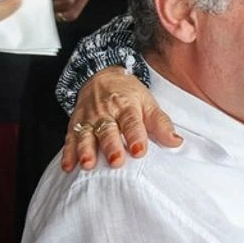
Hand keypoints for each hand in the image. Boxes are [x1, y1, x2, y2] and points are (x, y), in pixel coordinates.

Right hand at [62, 66, 180, 171]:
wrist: (101, 75)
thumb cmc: (128, 94)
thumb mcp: (147, 102)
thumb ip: (161, 123)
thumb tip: (176, 142)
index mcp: (126, 105)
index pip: (131, 122)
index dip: (136, 136)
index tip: (140, 152)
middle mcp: (106, 111)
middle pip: (108, 130)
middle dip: (111, 146)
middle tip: (116, 162)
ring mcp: (88, 118)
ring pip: (86, 135)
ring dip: (86, 150)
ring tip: (87, 164)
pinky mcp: (75, 124)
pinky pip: (70, 138)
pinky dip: (67, 153)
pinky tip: (67, 167)